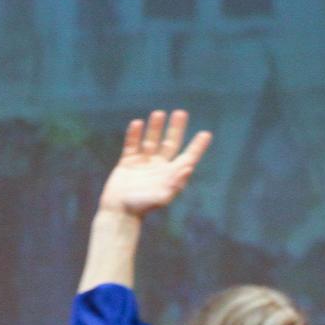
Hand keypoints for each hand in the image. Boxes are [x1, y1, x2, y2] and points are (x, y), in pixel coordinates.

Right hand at [97, 110, 211, 218]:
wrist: (118, 212)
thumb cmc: (141, 208)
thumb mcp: (161, 197)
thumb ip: (175, 183)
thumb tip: (188, 167)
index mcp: (170, 175)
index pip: (187, 157)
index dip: (197, 146)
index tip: (206, 134)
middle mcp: (159, 167)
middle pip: (170, 144)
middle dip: (176, 129)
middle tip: (180, 113)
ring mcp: (143, 164)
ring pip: (151, 141)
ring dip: (155, 128)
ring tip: (159, 113)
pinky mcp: (127, 163)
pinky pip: (132, 146)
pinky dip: (134, 135)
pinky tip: (138, 123)